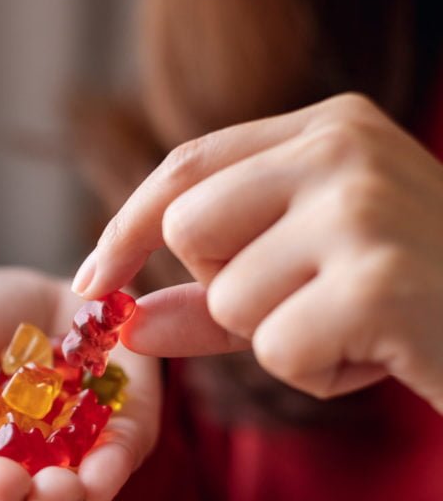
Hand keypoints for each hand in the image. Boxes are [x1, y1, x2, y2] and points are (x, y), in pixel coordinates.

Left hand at [72, 93, 442, 412]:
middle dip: (225, 289)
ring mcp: (366, 207)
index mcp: (328, 127)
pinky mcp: (381, 280)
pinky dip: (318, 374)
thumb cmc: (416, 303)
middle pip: (188, 230)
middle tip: (307, 299)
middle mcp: (345, 149)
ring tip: (357, 326)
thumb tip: (119, 321)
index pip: (185, 166)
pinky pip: (277, 350)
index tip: (90, 283)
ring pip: (228, 298)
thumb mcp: (305, 280)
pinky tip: (381, 353)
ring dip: (279, 338)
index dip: (124, 227)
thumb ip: (206, 298)